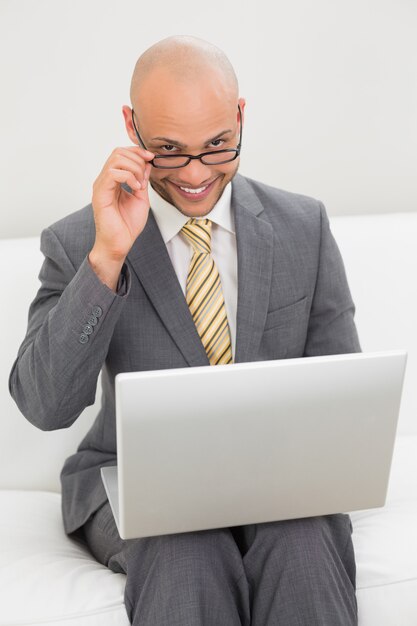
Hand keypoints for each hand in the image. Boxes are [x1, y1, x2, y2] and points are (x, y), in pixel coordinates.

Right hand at [89, 146, 153, 289]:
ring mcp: (101, 186)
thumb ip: (142, 180)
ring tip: (140, 184)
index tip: (151, 158)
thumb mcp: (141, 198)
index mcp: (113, 180)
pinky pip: (113, 173)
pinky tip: (136, 188)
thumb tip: (147, 164)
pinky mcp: (100, 194)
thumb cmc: (127, 225)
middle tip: (145, 175)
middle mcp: (105, 180)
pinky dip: (129, 177)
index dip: (137, 152)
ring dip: (134, 168)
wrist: (120, 243)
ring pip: (115, 159)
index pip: (121, 154)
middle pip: (118, 152)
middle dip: (137, 159)